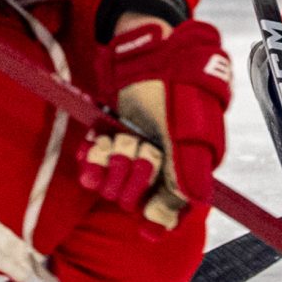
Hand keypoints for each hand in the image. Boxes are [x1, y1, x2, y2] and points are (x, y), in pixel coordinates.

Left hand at [89, 19, 231, 229]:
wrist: (148, 50)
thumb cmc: (177, 88)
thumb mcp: (189, 130)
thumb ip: (188, 172)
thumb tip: (190, 208)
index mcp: (186, 165)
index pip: (173, 209)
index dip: (159, 220)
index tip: (146, 231)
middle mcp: (160, 164)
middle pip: (137, 196)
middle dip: (131, 175)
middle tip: (137, 147)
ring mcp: (135, 151)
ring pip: (113, 182)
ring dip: (111, 162)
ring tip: (114, 138)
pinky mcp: (112, 138)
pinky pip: (95, 165)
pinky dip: (91, 158)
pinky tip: (93, 144)